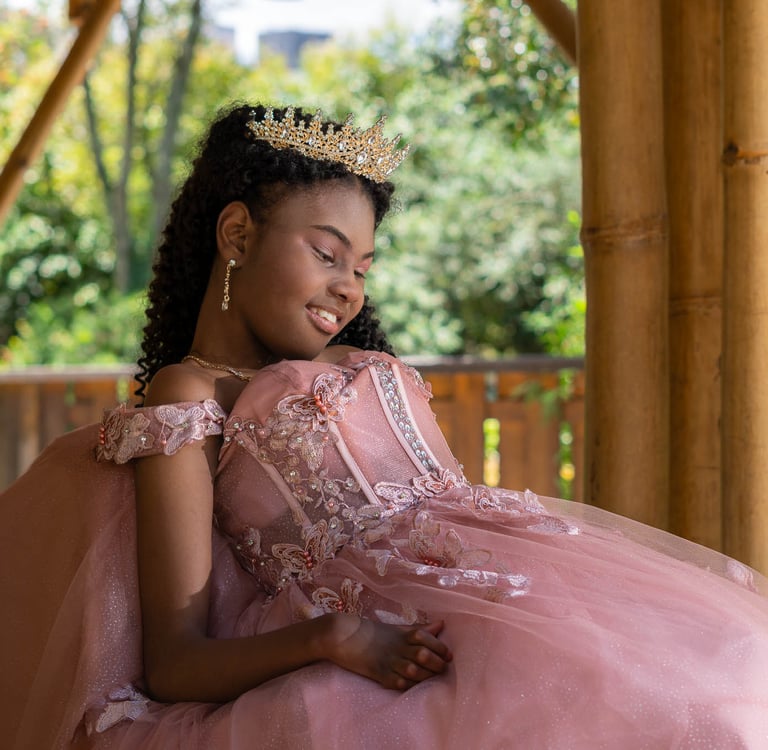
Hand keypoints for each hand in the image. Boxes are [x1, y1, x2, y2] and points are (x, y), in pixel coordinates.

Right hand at [323, 614, 452, 689]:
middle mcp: (397, 647)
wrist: (343, 636)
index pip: (425, 637)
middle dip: (436, 663)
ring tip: (432, 678)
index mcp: (402, 634)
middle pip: (422, 654)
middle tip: (443, 668)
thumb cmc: (372, 632)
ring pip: (413, 671)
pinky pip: (398, 683)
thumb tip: (441, 624)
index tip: (448, 655)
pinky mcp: (378, 674)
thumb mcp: (397, 628)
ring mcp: (387, 661)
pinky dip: (409, 686)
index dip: (439, 647)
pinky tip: (414, 685)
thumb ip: (419, 629)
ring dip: (425, 676)